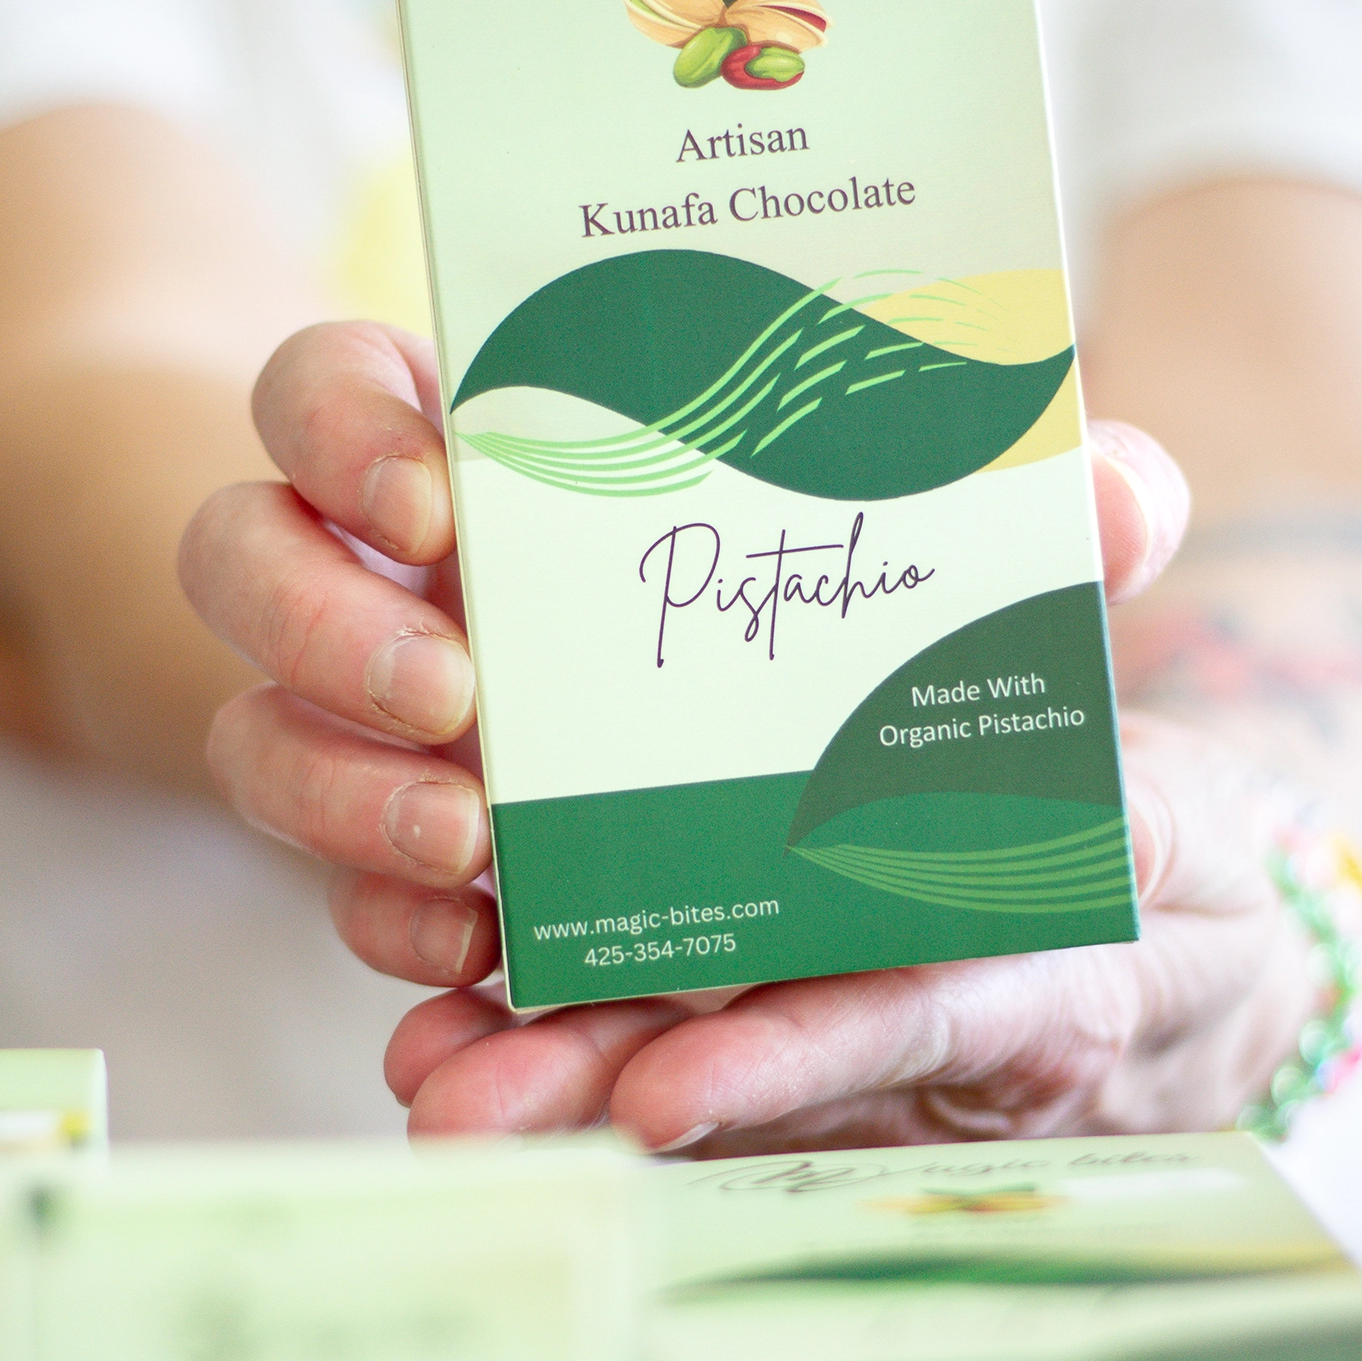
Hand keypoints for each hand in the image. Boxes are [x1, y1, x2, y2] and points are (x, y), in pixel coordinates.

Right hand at [181, 321, 1310, 1147]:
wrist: (860, 845)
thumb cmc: (866, 635)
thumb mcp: (951, 563)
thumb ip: (1029, 509)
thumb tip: (1117, 493)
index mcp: (482, 453)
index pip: (335, 384)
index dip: (342, 421)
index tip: (438, 490)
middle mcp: (389, 581)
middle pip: (244, 554)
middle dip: (323, 622)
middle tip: (457, 693)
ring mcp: (371, 735)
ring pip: (261, 741)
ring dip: (337, 799)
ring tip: (474, 852)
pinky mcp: (405, 872)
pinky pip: (340, 899)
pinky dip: (394, 934)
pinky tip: (473, 975)